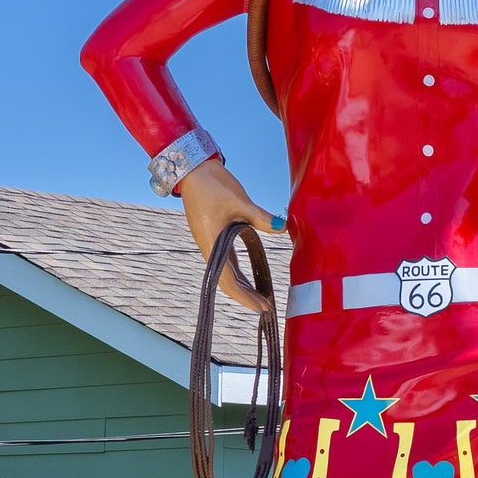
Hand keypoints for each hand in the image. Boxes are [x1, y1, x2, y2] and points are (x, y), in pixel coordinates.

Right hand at [176, 157, 285, 313]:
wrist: (194, 170)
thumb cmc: (213, 185)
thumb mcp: (240, 201)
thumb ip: (261, 217)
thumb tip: (283, 227)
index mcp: (213, 244)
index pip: (228, 281)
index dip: (245, 296)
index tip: (262, 306)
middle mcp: (210, 248)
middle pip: (226, 282)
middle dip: (246, 296)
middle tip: (266, 307)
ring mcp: (211, 244)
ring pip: (226, 273)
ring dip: (243, 286)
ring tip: (261, 297)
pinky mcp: (214, 237)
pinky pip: (227, 262)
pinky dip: (239, 273)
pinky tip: (250, 279)